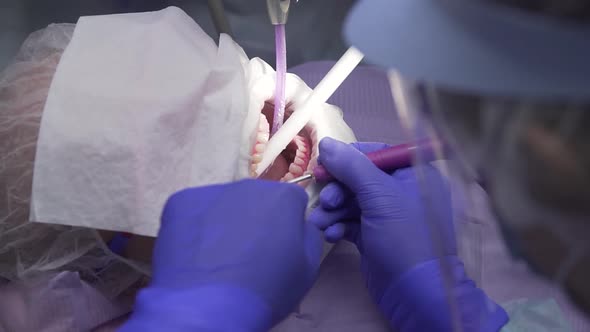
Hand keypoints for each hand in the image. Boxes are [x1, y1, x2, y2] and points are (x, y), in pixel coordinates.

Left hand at [120, 180, 321, 331]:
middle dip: (255, 219)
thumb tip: (297, 224)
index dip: (287, 225)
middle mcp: (248, 185)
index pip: (292, 201)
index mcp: (283, 196)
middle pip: (257, 199)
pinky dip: (195, 228)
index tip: (278, 248)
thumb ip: (308, 235)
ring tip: (217, 258)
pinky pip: (194, 211)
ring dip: (225, 222)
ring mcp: (210, 192)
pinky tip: (195, 255)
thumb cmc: (265, 290)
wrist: (206, 307)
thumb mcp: (307, 268)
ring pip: (224, 203)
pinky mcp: (179, 202)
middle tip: (247, 255)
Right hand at [308, 138, 507, 331]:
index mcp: (413, 175)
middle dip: (338, 190)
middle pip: (359, 179)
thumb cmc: (403, 236)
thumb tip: (326, 143)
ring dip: (334, 210)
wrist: (413, 292)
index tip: (324, 165)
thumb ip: (352, 166)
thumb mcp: (379, 195)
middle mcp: (401, 192)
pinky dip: (339, 226)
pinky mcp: (374, 236)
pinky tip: (331, 235)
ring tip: (322, 223)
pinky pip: (351, 222)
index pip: (375, 154)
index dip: (348, 159)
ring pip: (352, 202)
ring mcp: (388, 216)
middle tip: (326, 201)